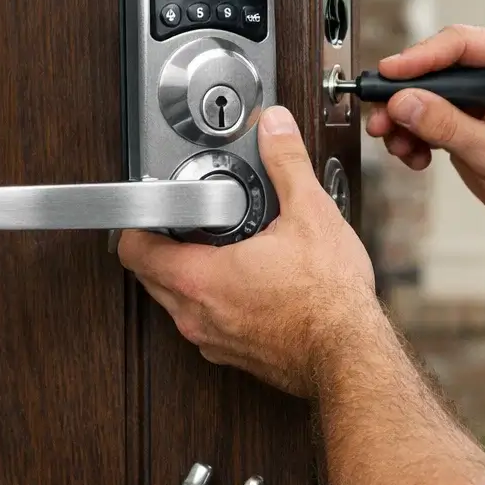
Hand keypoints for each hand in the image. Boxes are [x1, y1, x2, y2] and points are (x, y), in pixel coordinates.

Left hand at [117, 106, 378, 397]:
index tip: (158, 206)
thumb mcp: (310, 213)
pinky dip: (215, 301)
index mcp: (200, 279)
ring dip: (189, 275)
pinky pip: (206, 323)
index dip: (139, 222)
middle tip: (194, 222)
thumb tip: (274, 127)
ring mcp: (213, 341)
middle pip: (150, 276)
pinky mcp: (234, 357)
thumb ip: (286, 162)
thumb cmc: (330, 300)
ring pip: (177, 302)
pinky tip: (250, 284)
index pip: (133, 250)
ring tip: (225, 250)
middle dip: (165, 245)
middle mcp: (196, 316)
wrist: (351, 355)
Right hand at [365, 24, 484, 223]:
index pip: (461, 44)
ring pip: (424, 92)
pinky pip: (426, 114)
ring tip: (399, 146)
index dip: (420, 58)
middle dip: (404, 96)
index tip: (389, 73)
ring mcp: (478, 90)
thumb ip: (449, 127)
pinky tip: (416, 155)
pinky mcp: (464, 112)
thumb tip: (405, 103)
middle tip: (382, 119)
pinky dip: (413, 134)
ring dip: (404, 119)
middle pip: (435, 66)